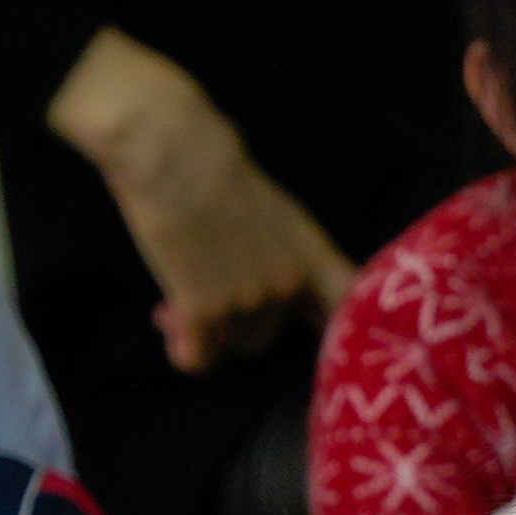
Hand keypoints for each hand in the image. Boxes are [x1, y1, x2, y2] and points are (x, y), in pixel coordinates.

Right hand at [58, 26, 355, 376]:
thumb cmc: (212, 165)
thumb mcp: (270, 209)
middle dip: (238, 322)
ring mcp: (248, 303)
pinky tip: (167, 321)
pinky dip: (182, 348)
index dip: (343, 335)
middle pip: (269, 337)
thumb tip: (267, 294)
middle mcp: (288, 285)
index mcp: (312, 253)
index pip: (348, 310)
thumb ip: (278, 253)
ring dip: (206, 329)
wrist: (172, 153)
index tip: (330, 347)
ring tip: (175, 298)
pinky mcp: (203, 314)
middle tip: (206, 293)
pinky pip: (197, 361)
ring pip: (230, 346)